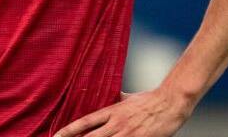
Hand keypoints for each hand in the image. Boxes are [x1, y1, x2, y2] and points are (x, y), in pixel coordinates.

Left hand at [54, 88, 192, 136]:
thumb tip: (107, 95)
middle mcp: (117, 123)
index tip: (56, 135)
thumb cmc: (150, 99)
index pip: (86, 121)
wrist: (170, 102)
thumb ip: (116, 99)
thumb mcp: (128, 97)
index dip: (70, 130)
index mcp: (112, 111)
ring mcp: (128, 134)